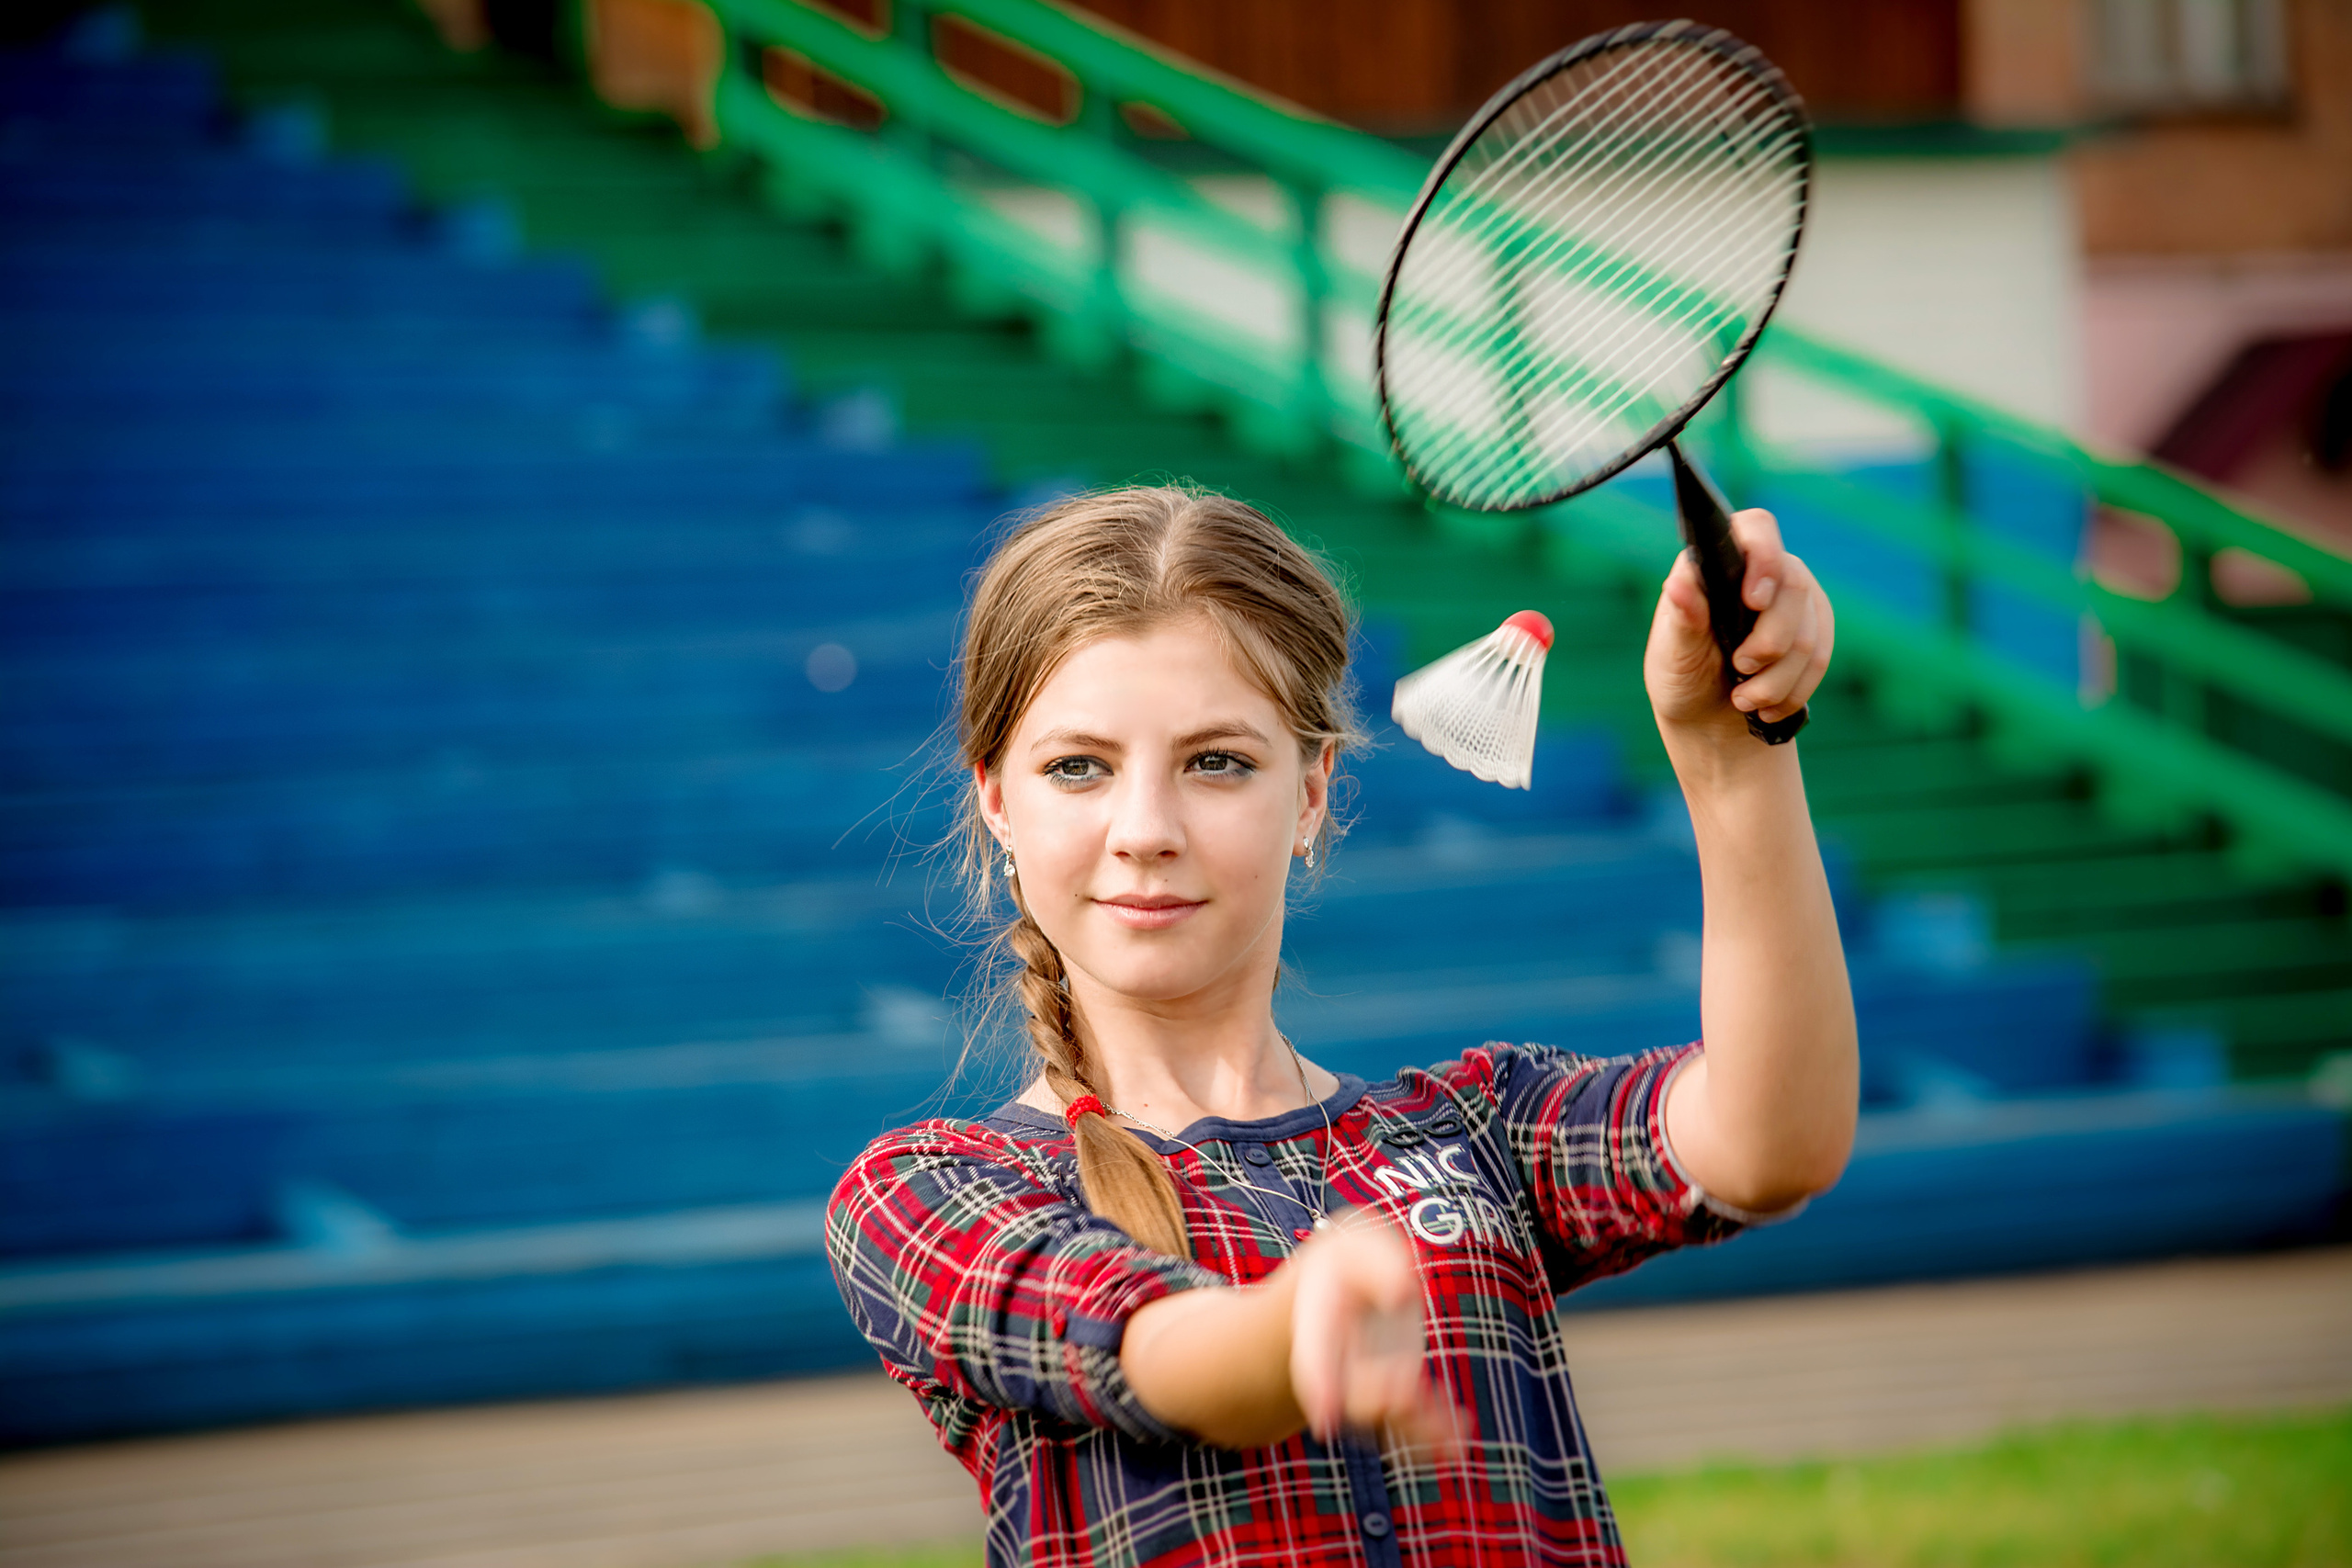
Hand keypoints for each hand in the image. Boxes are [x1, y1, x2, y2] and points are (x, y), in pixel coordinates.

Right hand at [1285, 1211, 1459, 1453]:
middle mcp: (1340, 1366)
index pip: (1313, 1359)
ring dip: (1417, 1427)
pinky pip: (1415, 1417)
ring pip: (1390, 1416)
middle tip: (1400, 1399)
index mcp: (1317, 1326)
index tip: (1325, 1419)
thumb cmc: (1348, 1264)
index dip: (1320, 1388)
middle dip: (1376, 1404)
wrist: (1341, 1283)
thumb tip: (1404, 1293)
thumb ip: (1377, 1264)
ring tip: (1451, 1440)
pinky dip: (1437, 1429)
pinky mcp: (1398, 1390)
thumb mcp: (1353, 1249)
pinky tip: (1459, 1438)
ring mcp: (1368, 1383)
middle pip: (1353, 1397)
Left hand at [1644, 508, 1834, 739]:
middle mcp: (1761, 571)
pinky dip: (1794, 689)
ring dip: (1778, 678)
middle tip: (1740, 667)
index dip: (1765, 558)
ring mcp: (1792, 599)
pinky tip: (1768, 706)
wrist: (1706, 714)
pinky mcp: (1813, 629)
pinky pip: (1821, 656)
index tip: (1754, 601)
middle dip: (1770, 641)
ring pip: (1809, 630)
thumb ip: (1683, 618)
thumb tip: (1678, 583)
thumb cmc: (1681, 673)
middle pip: (1794, 586)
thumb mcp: (1673, 650)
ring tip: (1744, 700)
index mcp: (1719, 562)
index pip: (1756, 529)